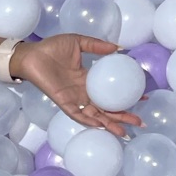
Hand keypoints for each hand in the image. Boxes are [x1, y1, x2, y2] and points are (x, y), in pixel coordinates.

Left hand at [14, 34, 139, 137]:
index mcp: (87, 80)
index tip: (144, 97)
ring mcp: (74, 99)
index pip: (110, 92)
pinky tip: (101, 126)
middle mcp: (83, 93)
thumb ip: (97, 46)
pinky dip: (88, 121)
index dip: (126, 96)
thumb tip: (118, 48)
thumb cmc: (51, 48)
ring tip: (125, 132)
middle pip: (106, 109)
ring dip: (109, 124)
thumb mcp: (79, 43)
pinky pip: (77, 115)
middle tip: (140, 123)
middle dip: (123, 117)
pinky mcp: (63, 102)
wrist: (32, 54)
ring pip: (95, 116)